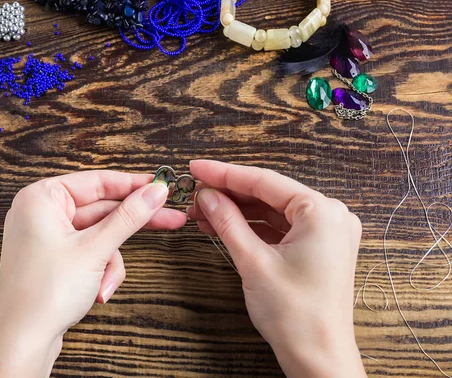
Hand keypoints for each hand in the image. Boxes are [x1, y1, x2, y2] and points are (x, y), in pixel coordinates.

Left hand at [0, 171, 185, 377]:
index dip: (133, 184)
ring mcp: (46, 236)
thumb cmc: (44, 294)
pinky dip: (99, 270)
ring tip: (106, 283)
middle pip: (101, 209)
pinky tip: (98, 291)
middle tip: (169, 218)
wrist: (22, 342)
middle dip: (130, 227)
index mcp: (41, 198)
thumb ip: (128, 217)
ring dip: (110, 261)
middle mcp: (41, 212)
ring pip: (98, 236)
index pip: (97, 181)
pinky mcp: (53, 257)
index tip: (161, 185)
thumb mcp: (95, 250)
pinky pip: (88, 252)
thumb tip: (154, 192)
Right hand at [188, 160, 365, 377]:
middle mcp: (331, 216)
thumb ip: (228, 222)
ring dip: (239, 211)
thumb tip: (208, 196)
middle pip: (269, 194)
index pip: (265, 181)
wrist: (318, 358)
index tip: (197, 168)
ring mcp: (327, 233)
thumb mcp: (253, 261)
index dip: (225, 173)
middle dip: (230, 194)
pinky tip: (225, 225)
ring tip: (203, 211)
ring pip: (273, 211)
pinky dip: (254, 227)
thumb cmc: (295, 315)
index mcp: (323, 212)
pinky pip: (281, 228)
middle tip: (196, 192)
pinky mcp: (319, 248)